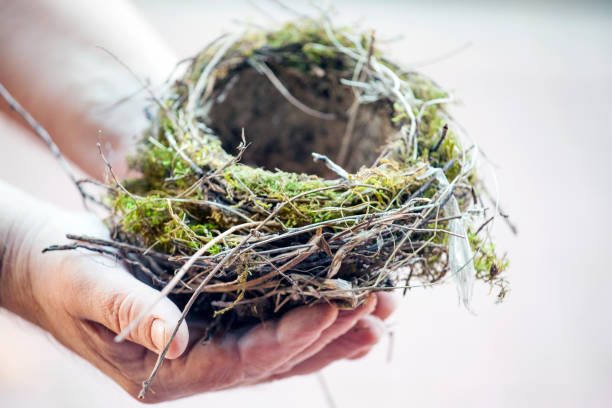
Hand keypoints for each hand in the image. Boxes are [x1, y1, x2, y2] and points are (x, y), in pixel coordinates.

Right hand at [0, 189, 395, 402]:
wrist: (51, 266)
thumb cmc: (63, 277)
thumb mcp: (86, 288)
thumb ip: (129, 312)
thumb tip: (175, 339)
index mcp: (167, 371)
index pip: (243, 362)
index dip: (292, 337)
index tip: (338, 309)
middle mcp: (197, 366)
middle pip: (277, 360)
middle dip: (331, 334)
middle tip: (381, 307)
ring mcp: (210, 347)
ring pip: (283, 349)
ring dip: (335, 331)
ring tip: (383, 312)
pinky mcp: (218, 322)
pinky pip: (273, 328)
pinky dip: (312, 320)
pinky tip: (349, 309)